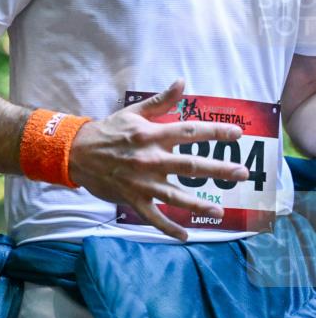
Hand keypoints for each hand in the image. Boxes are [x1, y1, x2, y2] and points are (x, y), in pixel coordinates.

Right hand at [68, 79, 248, 240]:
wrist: (76, 153)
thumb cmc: (107, 132)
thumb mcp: (133, 112)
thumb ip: (161, 100)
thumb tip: (182, 82)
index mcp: (152, 136)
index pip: (189, 132)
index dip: (214, 133)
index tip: (236, 135)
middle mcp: (150, 160)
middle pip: (190, 166)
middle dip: (218, 170)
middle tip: (242, 174)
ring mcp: (141, 183)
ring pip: (175, 196)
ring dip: (198, 205)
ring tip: (219, 210)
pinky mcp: (131, 199)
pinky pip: (152, 217)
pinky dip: (168, 228)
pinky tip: (184, 236)